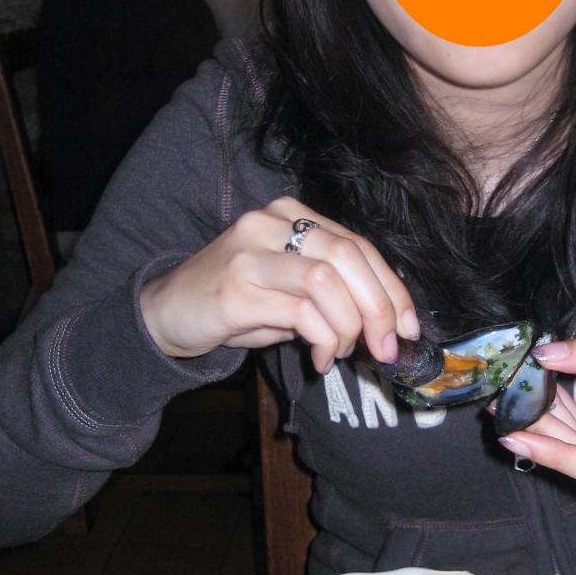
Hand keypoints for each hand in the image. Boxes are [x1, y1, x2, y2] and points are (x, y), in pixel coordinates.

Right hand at [139, 197, 419, 372]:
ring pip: (329, 281)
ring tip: (342, 353)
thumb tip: (387, 323)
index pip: (360, 245)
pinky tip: (320, 360)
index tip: (409, 327)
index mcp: (291, 214)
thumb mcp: (290, 288)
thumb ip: (334, 292)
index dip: (393, 289)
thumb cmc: (236, 301)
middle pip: (350, 257)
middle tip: (385, 348)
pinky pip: (301, 313)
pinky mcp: (237, 288)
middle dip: (380, 309)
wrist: (166, 312)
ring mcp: (252, 252)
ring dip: (349, 327)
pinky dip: (322, 340)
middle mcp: (271, 223)